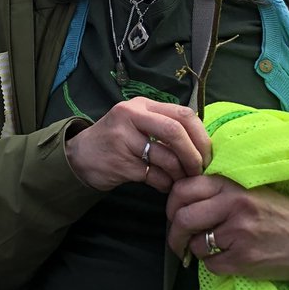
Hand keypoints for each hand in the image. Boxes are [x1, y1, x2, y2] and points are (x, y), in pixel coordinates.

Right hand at [65, 97, 210, 192]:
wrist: (80, 155)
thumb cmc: (117, 140)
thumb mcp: (138, 123)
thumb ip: (164, 126)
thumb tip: (202, 144)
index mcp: (141, 105)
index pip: (182, 114)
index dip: (201, 136)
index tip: (207, 154)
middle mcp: (131, 116)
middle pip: (175, 131)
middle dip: (194, 155)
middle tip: (199, 170)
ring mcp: (123, 138)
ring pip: (166, 157)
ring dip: (180, 174)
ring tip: (180, 180)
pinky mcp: (120, 162)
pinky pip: (154, 176)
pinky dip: (165, 184)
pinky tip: (163, 185)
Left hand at [167, 174, 288, 284]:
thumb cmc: (278, 212)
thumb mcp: (248, 189)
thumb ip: (217, 190)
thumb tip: (180, 199)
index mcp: (230, 185)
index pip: (183, 189)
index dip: (171, 204)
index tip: (173, 214)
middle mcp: (233, 206)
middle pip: (183, 218)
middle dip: (174, 233)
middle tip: (177, 240)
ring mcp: (239, 234)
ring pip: (196, 244)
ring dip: (195, 250)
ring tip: (206, 249)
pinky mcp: (245, 260)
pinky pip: (212, 265)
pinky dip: (212, 265)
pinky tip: (224, 259)